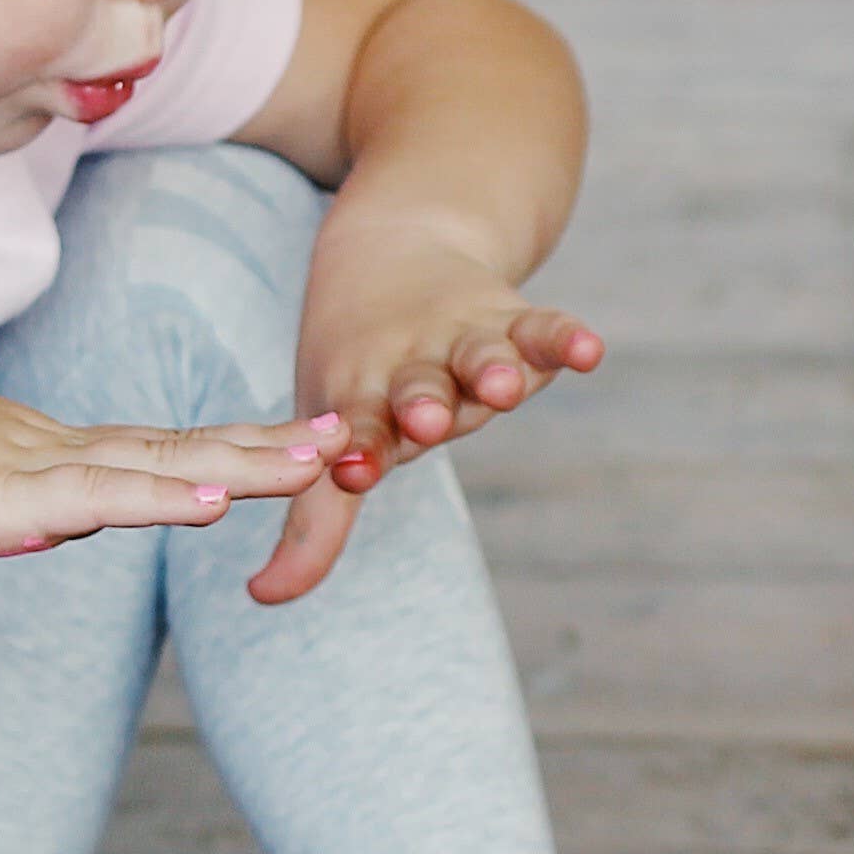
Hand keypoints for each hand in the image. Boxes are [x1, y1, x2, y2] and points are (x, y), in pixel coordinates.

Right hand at [0, 341, 331, 556]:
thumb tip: (34, 524)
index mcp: (43, 452)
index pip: (154, 447)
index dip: (226, 443)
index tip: (289, 439)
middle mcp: (56, 452)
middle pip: (181, 445)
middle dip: (266, 445)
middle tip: (342, 436)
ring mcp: (38, 470)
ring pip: (162, 463)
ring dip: (244, 464)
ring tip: (316, 462)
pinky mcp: (9, 497)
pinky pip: (100, 496)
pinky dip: (162, 497)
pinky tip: (215, 501)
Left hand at [251, 215, 600, 602]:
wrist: (393, 256)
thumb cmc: (362, 375)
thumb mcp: (335, 439)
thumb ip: (314, 524)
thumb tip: (264, 597)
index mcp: (365, 401)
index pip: (360, 429)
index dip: (359, 449)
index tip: (350, 472)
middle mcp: (414, 371)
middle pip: (420, 390)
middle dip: (423, 407)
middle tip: (425, 420)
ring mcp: (465, 344)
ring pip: (479, 357)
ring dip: (491, 371)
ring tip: (503, 387)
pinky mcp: (515, 321)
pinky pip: (544, 329)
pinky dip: (565, 339)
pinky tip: (588, 352)